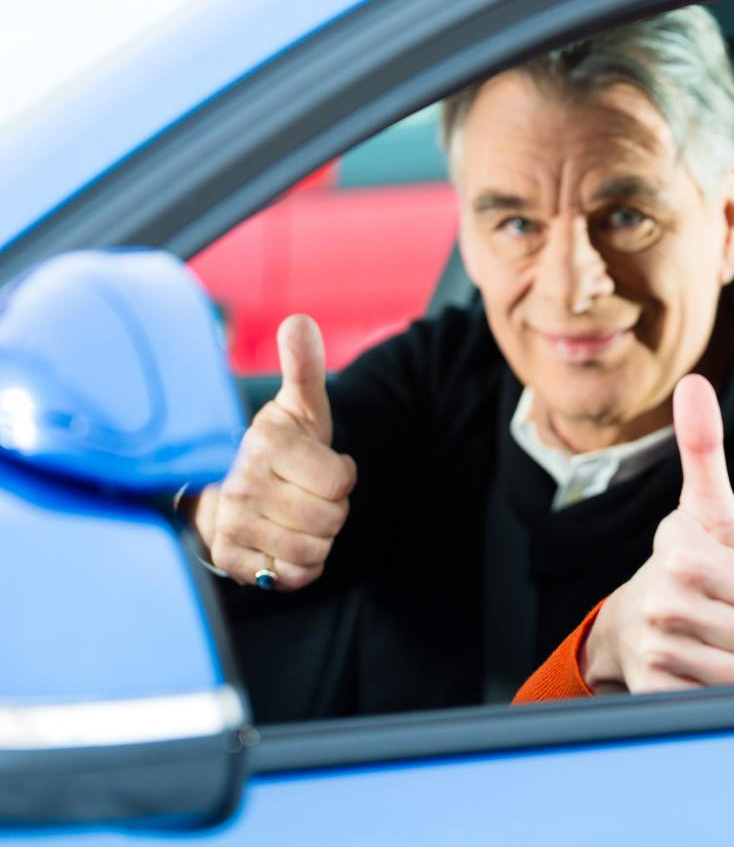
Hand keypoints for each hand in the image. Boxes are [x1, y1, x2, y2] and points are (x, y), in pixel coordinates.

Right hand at [189, 315, 356, 591]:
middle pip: (332, 518)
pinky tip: (286, 541)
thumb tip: (299, 322)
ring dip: (318, 537)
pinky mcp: (230, 558)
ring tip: (296, 515)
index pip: (341, 481)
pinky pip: (293, 576)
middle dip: (332, 508)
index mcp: (265, 444)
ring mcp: (232, 524)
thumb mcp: (298, 406)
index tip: (320, 466)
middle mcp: (241, 485)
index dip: (342, 476)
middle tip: (307, 493)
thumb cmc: (280, 447)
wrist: (228, 487)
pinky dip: (301, 566)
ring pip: (315, 550)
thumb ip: (304, 367)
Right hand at [580, 374, 733, 693]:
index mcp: (685, 556)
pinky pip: (731, 701)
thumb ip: (704, 448)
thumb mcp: (703, 507)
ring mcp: (659, 652)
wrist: (626, 625)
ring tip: (718, 639)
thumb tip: (695, 384)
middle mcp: (667, 605)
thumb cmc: (683, 561)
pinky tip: (701, 667)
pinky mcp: (658, 694)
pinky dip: (726, 689)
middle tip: (731, 614)